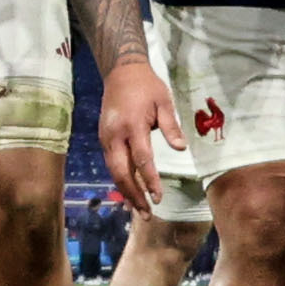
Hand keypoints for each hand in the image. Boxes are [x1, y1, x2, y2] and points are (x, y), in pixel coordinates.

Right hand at [97, 57, 187, 211]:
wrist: (121, 72)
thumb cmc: (147, 86)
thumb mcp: (164, 102)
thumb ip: (170, 127)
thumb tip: (180, 149)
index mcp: (132, 125)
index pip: (142, 160)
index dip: (150, 181)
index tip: (159, 197)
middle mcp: (115, 135)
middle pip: (122, 172)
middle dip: (134, 195)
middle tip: (147, 213)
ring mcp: (106, 138)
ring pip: (114, 171)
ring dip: (126, 192)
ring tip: (138, 209)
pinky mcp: (104, 139)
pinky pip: (111, 164)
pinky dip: (120, 180)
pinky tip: (129, 192)